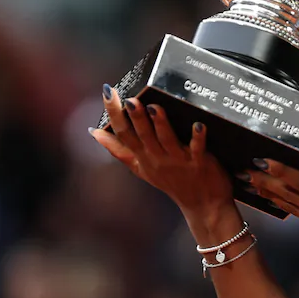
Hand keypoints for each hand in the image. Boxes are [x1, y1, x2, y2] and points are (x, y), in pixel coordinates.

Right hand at [89, 88, 232, 215]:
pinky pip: (197, 148)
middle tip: (129, 100)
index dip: (113, 113)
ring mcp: (178, 162)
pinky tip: (198, 125)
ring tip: (155, 108)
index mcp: (142, 157)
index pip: (122, 134)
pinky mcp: (199, 164)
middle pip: (143, 136)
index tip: (107, 92)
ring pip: (167, 140)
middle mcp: (157, 159)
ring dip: (161, 124)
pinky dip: (198, 137)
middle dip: (135, 117)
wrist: (203, 205)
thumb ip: (119, 150)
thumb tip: (95, 133)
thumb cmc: (172, 182)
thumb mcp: (140, 168)